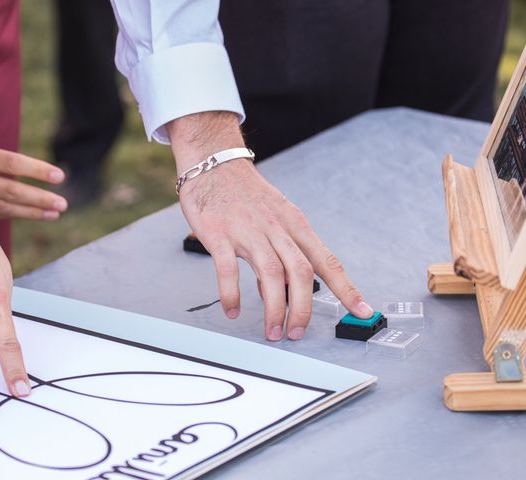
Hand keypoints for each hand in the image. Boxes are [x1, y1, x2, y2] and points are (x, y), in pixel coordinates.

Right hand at [0, 140, 67, 219]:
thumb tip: (17, 169)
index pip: (10, 163)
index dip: (36, 170)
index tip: (60, 176)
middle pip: (11, 190)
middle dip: (39, 199)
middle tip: (64, 204)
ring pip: (3, 206)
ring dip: (32, 211)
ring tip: (56, 212)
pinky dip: (13, 214)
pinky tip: (35, 214)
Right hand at [168, 112, 372, 340]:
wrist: (214, 163)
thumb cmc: (246, 195)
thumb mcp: (275, 219)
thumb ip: (281, 255)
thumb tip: (280, 293)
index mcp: (295, 225)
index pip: (327, 260)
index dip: (347, 288)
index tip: (363, 311)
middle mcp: (276, 228)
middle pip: (301, 272)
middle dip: (303, 308)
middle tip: (296, 333)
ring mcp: (248, 230)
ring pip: (271, 274)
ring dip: (274, 308)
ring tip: (273, 331)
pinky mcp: (219, 233)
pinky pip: (229, 269)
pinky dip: (232, 294)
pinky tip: (233, 310)